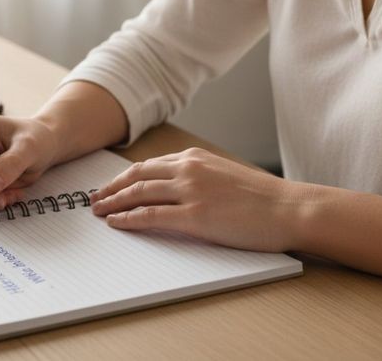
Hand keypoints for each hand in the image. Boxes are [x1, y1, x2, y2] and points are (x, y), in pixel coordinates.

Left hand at [90, 147, 300, 251]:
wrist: (288, 208)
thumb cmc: (260, 196)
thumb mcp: (222, 173)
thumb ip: (195, 176)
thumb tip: (171, 187)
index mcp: (193, 157)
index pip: (148, 165)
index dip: (124, 177)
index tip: (110, 185)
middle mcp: (188, 168)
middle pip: (137, 175)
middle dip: (111, 187)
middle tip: (94, 198)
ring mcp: (190, 190)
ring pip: (139, 193)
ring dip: (114, 202)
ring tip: (99, 211)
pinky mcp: (195, 216)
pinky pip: (151, 216)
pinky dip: (130, 219)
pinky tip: (117, 223)